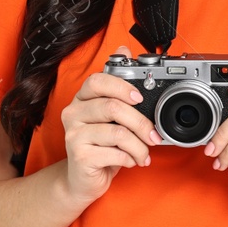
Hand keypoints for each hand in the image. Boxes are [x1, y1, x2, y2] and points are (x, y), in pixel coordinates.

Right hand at [59, 45, 160, 205]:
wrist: (83, 179)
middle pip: (113, 107)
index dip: (122, 86)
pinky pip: (114, 152)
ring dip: (139, 146)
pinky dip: (130, 158)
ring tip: (144, 153)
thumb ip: (119, 85)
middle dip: (142, 123)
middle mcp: (72, 113)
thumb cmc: (102, 144)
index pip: (98, 81)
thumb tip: (123, 47)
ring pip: (117, 132)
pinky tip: (131, 161)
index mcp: (82, 98)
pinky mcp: (78, 156)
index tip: (141, 98)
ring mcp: (72, 134)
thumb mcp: (113, 114)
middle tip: (155, 136)